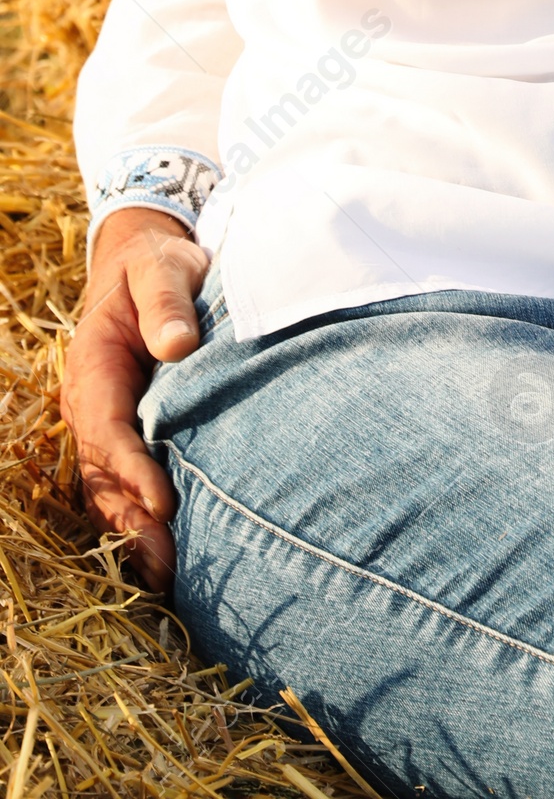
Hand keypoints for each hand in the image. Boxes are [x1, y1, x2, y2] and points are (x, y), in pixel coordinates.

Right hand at [63, 209, 206, 590]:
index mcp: (93, 366)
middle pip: (102, 473)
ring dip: (133, 532)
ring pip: (109, 489)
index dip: (130, 468)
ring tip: (166, 575)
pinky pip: (124, 484)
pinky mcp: (127, 434)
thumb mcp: (161, 268)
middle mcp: (91, 404)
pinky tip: (168, 555)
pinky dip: (140, 520)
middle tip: (165, 562)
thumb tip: (177, 345)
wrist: (148, 264)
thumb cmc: (157, 266)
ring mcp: (105, 424)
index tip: (163, 500)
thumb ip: (167, 301)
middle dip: (130, 519)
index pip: (106, 427)